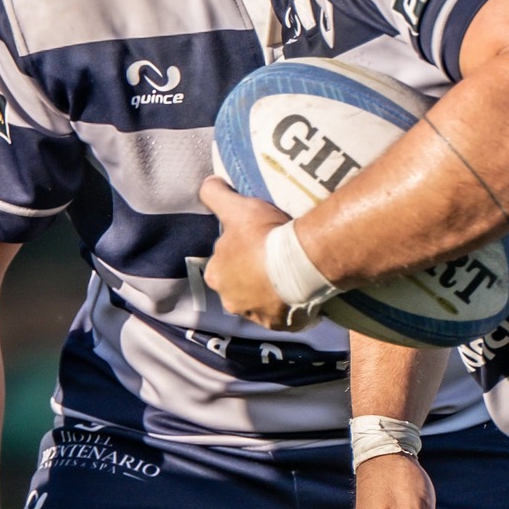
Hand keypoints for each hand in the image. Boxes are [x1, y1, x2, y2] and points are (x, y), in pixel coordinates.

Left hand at [197, 176, 303, 328]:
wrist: (300, 263)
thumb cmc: (262, 234)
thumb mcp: (236, 207)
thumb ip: (215, 194)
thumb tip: (208, 183)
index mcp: (215, 275)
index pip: (223, 263)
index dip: (238, 251)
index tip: (256, 241)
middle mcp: (230, 301)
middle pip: (241, 285)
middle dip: (253, 275)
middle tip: (274, 257)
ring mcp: (256, 316)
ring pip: (261, 302)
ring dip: (271, 290)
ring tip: (290, 273)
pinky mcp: (280, 325)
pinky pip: (283, 315)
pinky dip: (289, 305)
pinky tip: (300, 289)